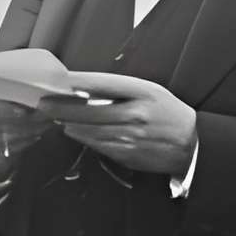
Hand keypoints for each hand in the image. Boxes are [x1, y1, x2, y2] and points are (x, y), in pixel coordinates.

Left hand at [39, 76, 198, 179]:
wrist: (191, 144)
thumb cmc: (168, 113)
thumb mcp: (150, 91)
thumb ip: (121, 89)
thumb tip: (86, 88)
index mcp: (142, 92)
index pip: (102, 83)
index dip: (76, 82)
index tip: (58, 80)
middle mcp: (135, 114)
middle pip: (88, 110)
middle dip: (62, 107)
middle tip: (43, 103)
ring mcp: (130, 137)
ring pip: (89, 130)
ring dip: (68, 123)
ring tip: (53, 116)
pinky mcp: (127, 155)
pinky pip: (97, 145)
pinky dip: (82, 137)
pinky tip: (73, 131)